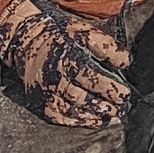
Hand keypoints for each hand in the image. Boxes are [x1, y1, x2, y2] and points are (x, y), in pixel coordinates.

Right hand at [0, 0, 132, 127]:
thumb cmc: (60, 34)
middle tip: (119, 109)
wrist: (27, 38)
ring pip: (71, 110)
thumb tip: (126, 62)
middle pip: (82, 98)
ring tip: (108, 116)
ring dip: (92, 116)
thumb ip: (106, 46)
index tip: (125, 94)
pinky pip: (58, 116)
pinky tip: (89, 119)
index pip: (92, 78)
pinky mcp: (39, 100)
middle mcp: (54, 77)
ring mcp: (45, 91)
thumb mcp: (84, 32)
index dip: (110, 89)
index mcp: (67, 58)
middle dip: (103, 106)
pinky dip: (75, 121)